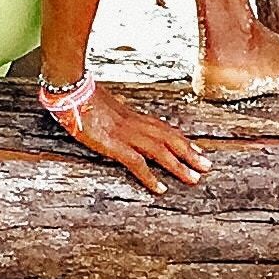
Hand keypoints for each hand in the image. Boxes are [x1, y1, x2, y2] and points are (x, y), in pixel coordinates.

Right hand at [46, 78, 207, 192]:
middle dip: (190, 153)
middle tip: (207, 167)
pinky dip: (150, 176)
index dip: (182, 140)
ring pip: (161, 151)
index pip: (164, 128)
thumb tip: (114, 117)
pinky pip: (137, 163)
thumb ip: (113, 113)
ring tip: (193, 179)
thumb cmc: (81, 97)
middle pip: (170, 139)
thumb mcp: (102, 105)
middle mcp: (135, 124)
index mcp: (133, 116)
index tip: (198, 149)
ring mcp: (126, 135)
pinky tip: (160, 188)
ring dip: (179, 166)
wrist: (71, 91)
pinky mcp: (114, 145)